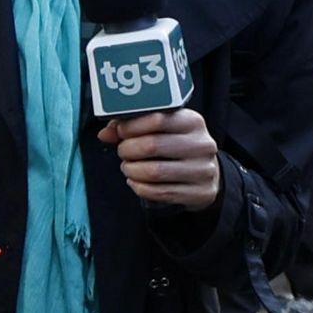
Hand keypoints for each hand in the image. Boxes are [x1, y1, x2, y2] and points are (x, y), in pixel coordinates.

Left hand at [99, 109, 221, 210]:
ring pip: (154, 172)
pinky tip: (136, 182)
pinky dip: (140, 188)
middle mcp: (201, 144)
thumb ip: (132, 127)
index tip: (120, 132)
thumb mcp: (162, 130)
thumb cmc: (176, 147)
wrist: (207, 174)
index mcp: (192, 122)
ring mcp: (203, 170)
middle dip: (128, 150)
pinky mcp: (200, 193)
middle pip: (152, 146)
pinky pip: (159, 193)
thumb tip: (105, 133)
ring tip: (128, 167)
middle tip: (123, 152)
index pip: (156, 119)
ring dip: (132, 171)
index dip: (131, 126)